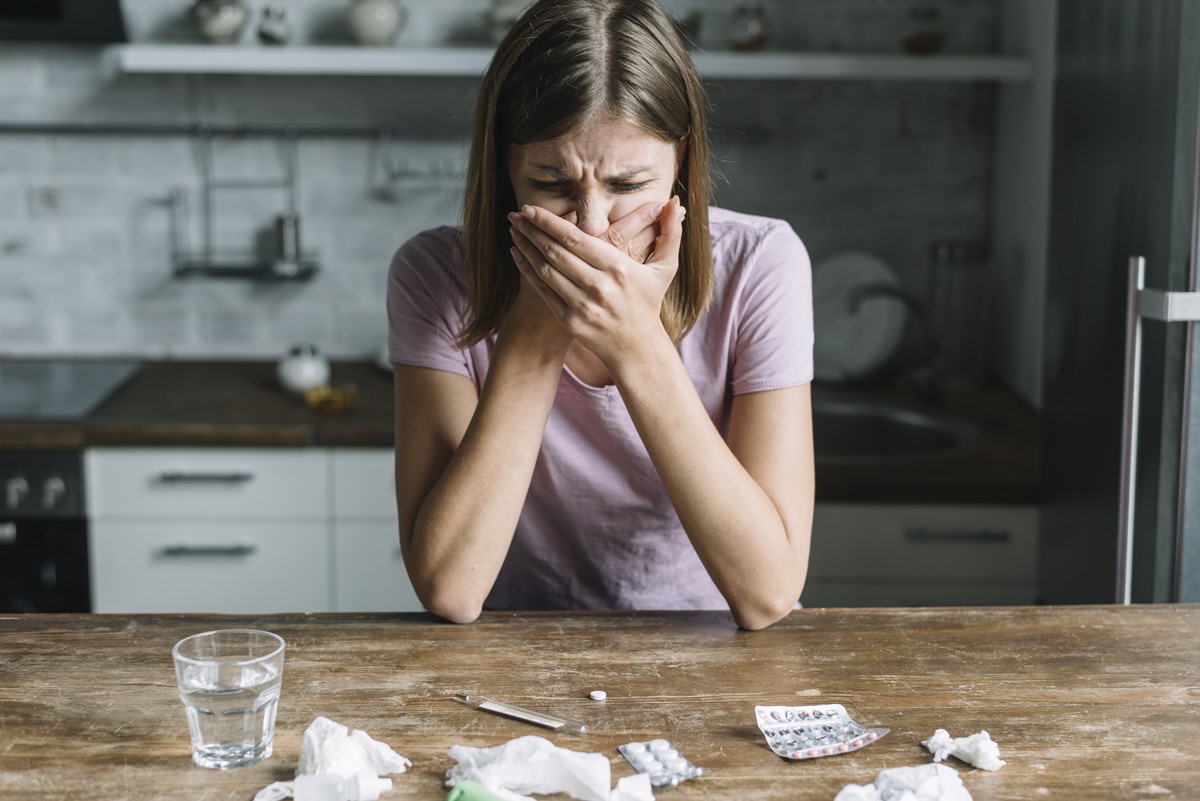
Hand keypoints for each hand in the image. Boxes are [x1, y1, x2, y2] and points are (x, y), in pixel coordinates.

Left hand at [507, 197, 684, 365]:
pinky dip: (527, 271)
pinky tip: (517, 255)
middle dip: (531, 230)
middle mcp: (598, 286)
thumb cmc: (648, 302)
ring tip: (514, 231)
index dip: (549, 222)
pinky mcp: (569, 320)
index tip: (531, 208)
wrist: (636, 348)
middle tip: (514, 215)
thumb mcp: (664, 269)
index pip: (575, 238)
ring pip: (545, 269)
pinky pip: (543, 290)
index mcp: (619, 268)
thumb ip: (670, 234)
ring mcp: (581, 305)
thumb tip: (675, 203)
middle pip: (555, 251)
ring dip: (525, 247)